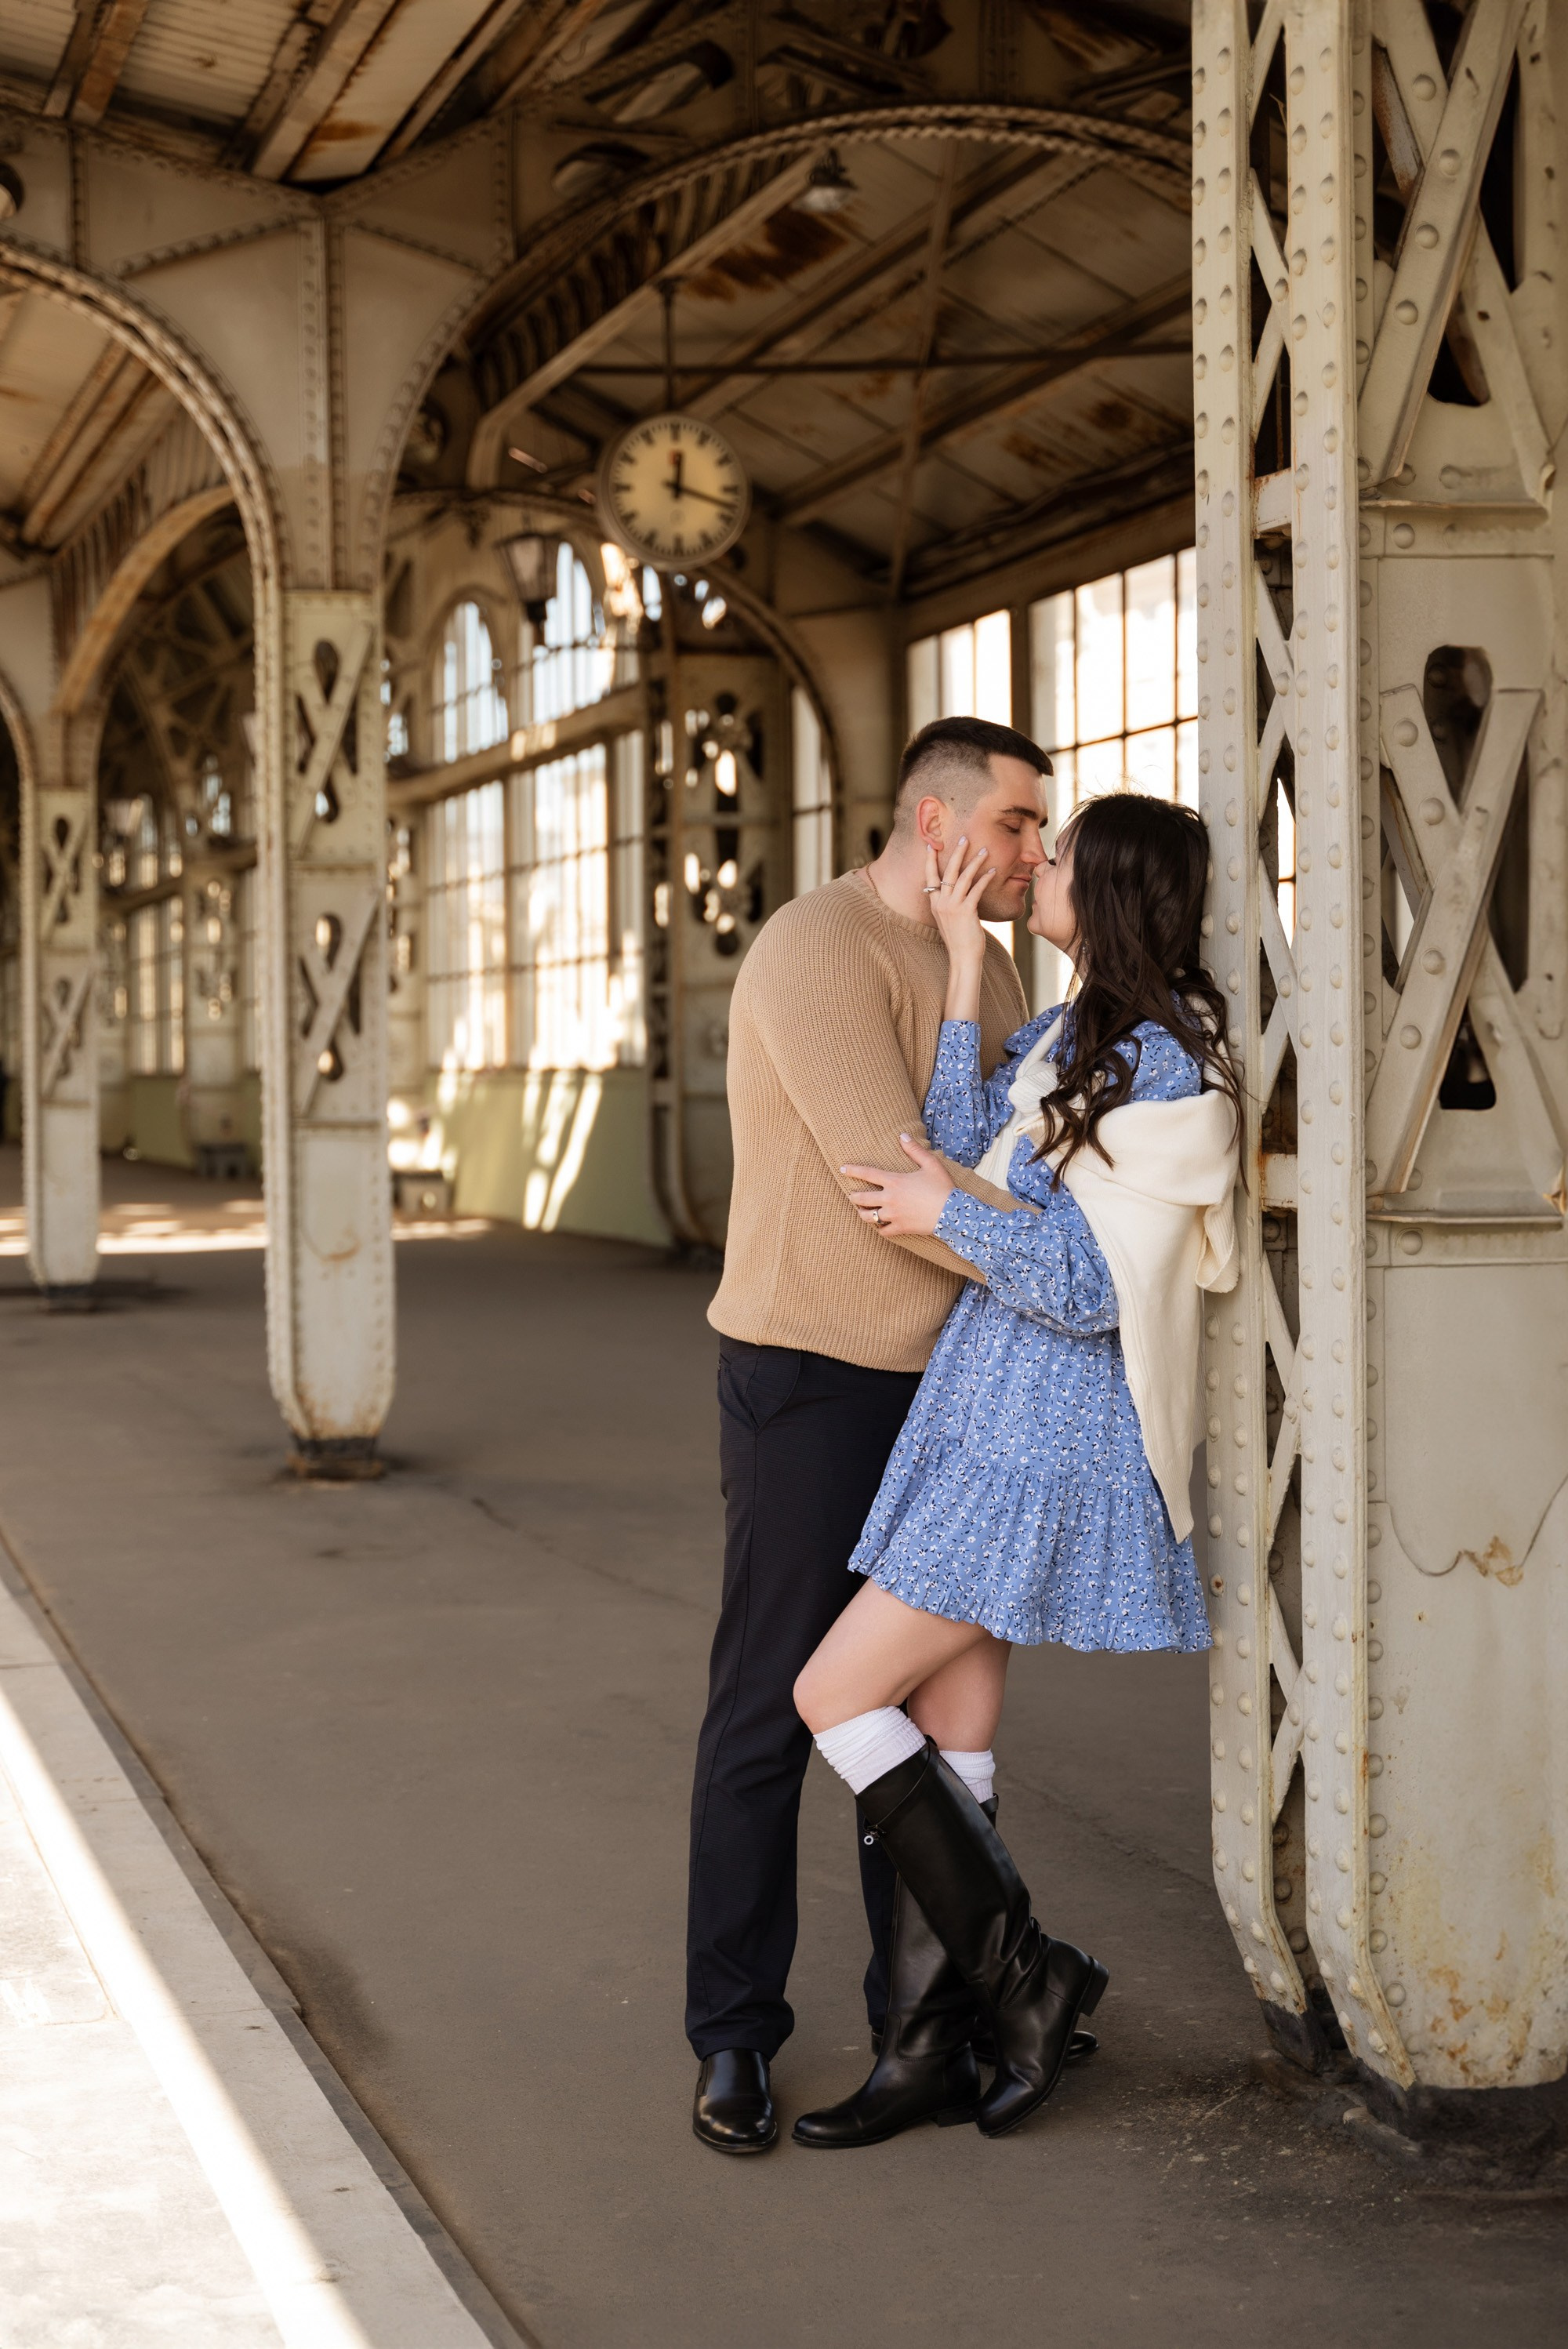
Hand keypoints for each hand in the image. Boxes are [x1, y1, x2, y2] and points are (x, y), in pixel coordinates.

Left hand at [841, 1134, 955, 1237]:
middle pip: (861, 1198)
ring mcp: (893, 1215)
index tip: (842, 1169)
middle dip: (853, 1197)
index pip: (867, 1173)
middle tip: (851, 1195)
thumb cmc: (942, 1187)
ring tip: (862, 1212)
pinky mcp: (900, 1228)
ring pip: (868, 1217)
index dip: (853, 1170)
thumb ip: (914, 1150)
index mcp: (894, 1181)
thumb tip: (902, 1136)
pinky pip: (883, 1231)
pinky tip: (880, 1227)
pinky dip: (880, 1229)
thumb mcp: (931, 1164)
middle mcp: (890, 1198)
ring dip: (863, 1214)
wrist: (953, 1213)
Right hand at [925, 836, 991, 962]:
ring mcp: (952, 907)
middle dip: (956, 853)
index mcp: (934, 904)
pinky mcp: (965, 911)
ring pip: (963, 877)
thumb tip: (955, 893)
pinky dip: (985, 879)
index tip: (930, 845)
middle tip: (964, 838)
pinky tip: (993, 871)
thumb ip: (948, 905)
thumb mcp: (948, 920)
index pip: (929, 877)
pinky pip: (976, 889)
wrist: (963, 958)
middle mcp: (940, 903)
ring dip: (975, 862)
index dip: (930, 861)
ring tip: (985, 850)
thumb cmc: (959, 940)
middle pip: (947, 872)